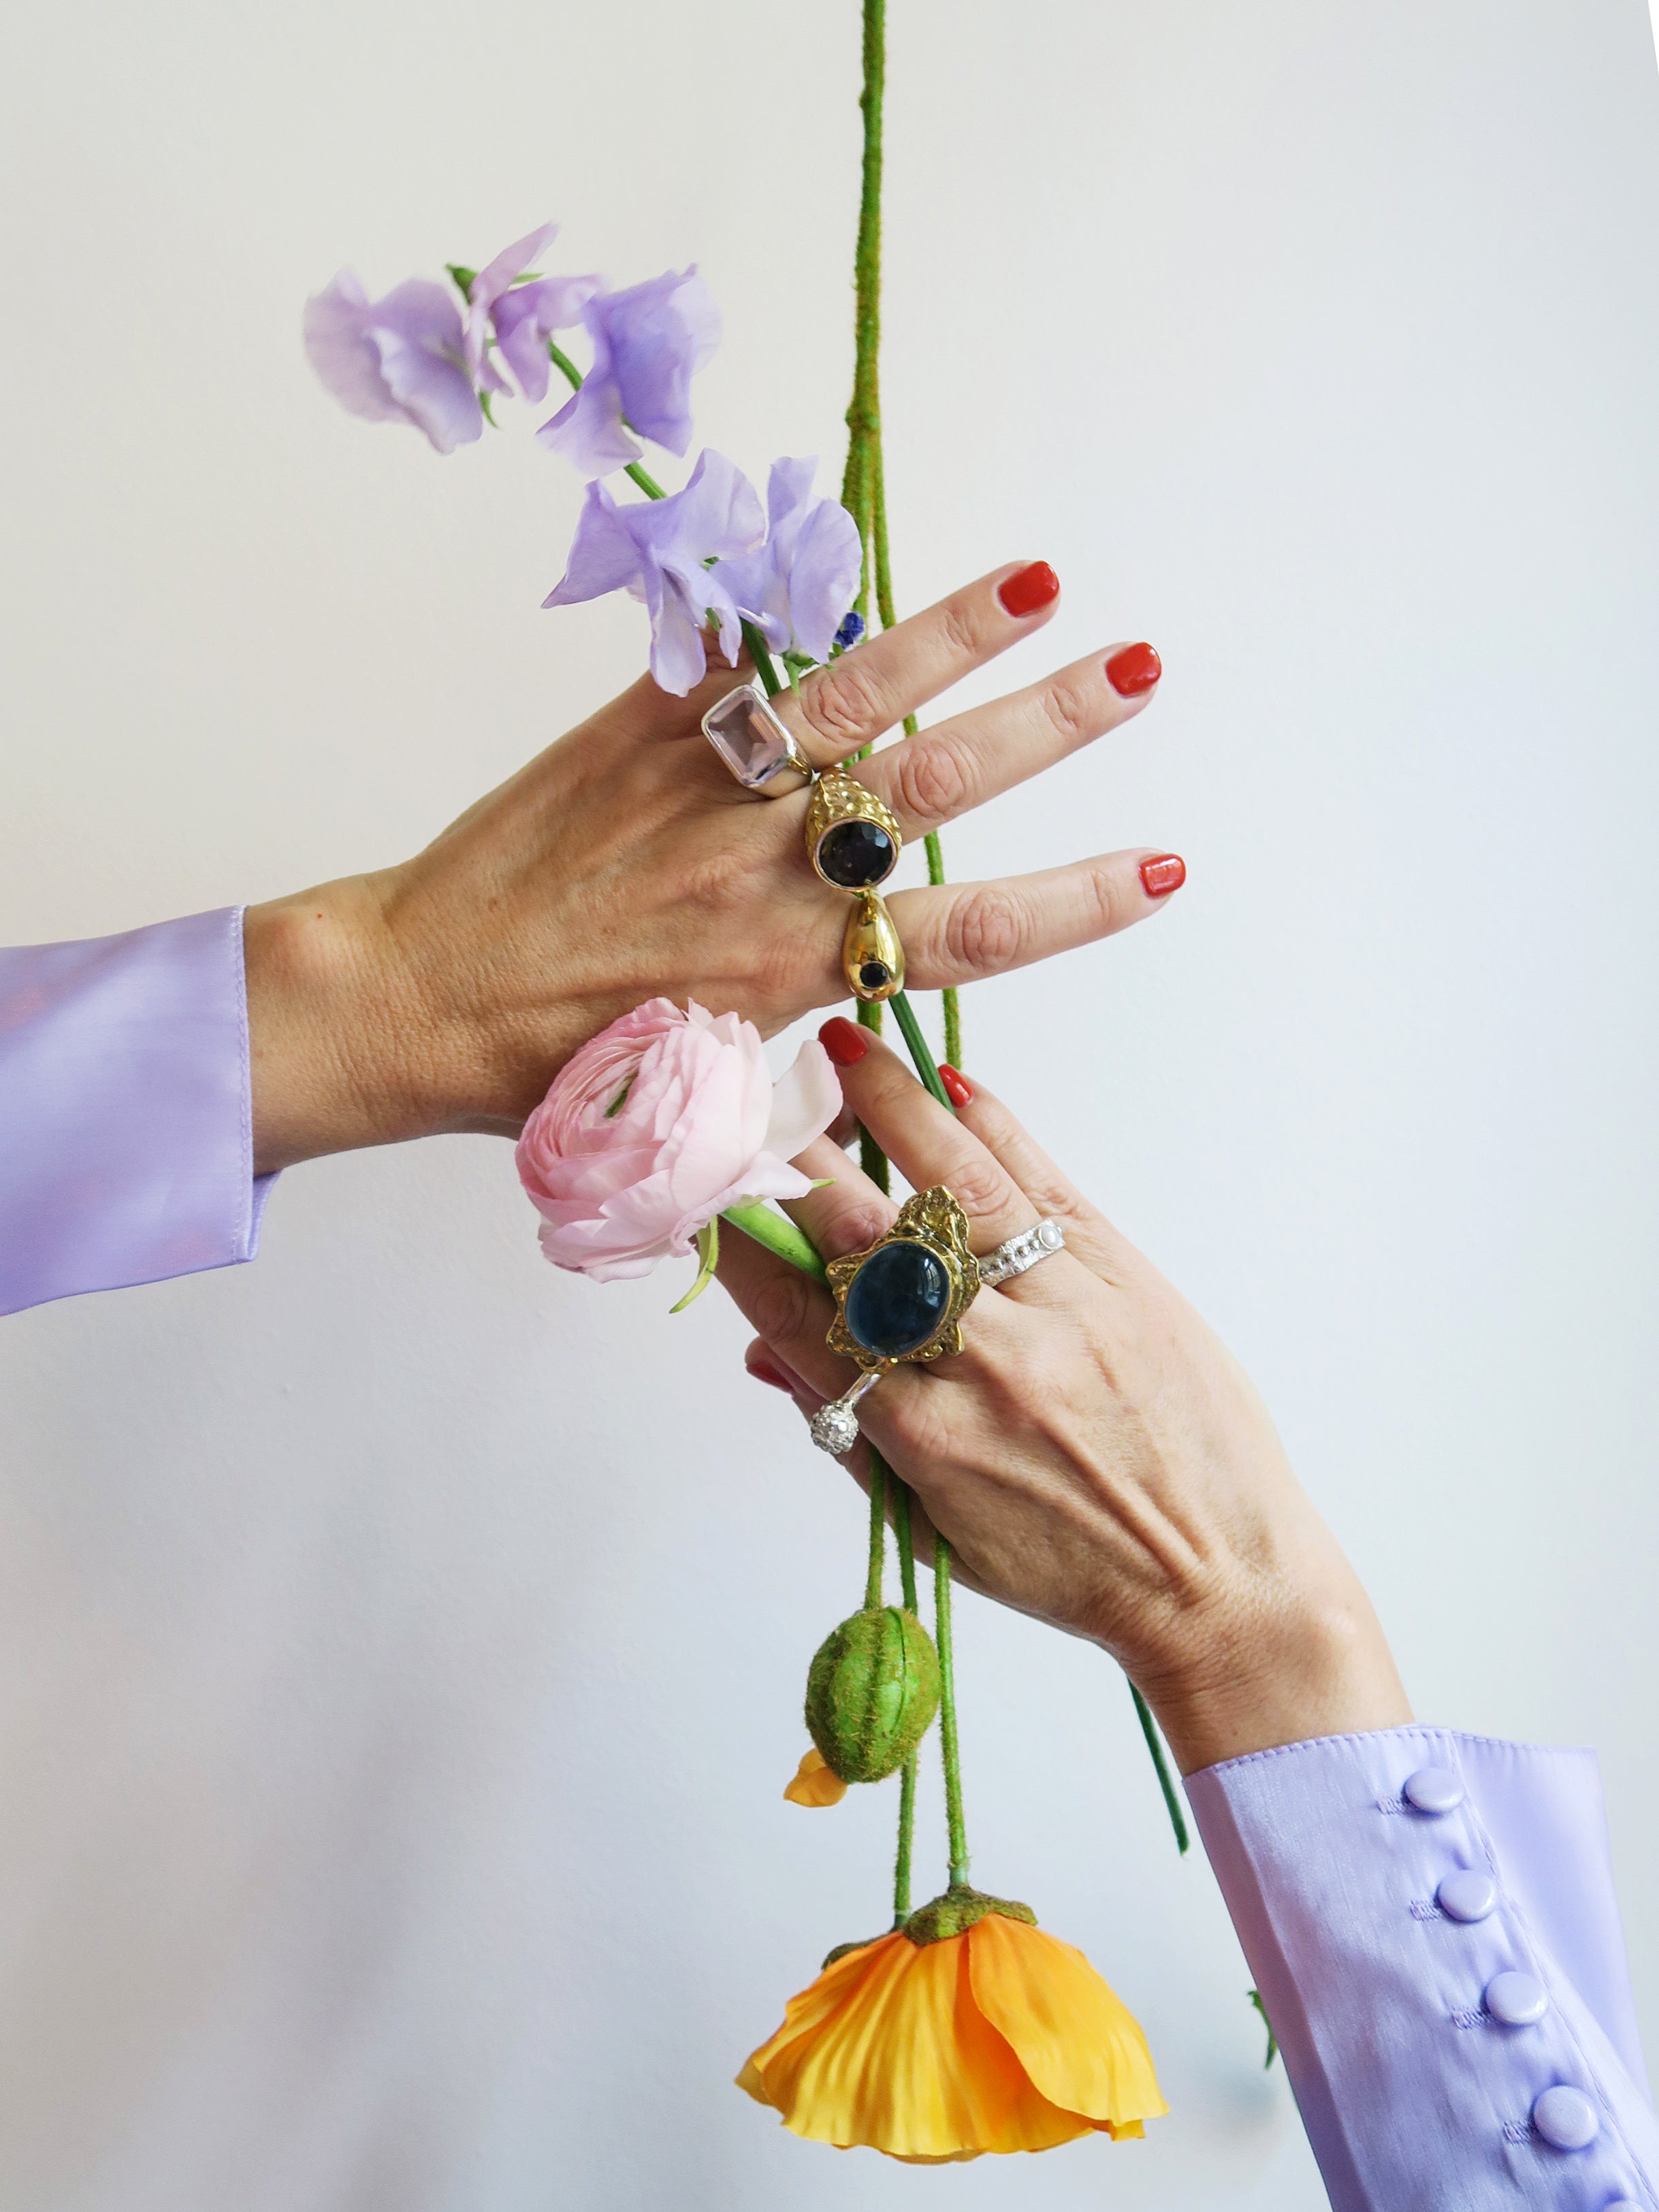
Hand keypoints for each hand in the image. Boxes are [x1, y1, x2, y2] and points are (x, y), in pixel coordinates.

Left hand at [244, 563, 1174, 1172]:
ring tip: (1038, 580)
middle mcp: (763, 874)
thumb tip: (866, 1049)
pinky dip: (782, 604)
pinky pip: (721, 657)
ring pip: (845, 702)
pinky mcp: (631, 733)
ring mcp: (699, 790)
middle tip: (1142, 667)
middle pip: (937, 793)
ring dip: (949, 636)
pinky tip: (842, 544)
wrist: (416, 1001)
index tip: (1166, 868)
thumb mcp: (699, 1099)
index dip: (1079, 903)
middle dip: (1052, 727)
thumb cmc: (552, 1071)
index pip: (972, 935)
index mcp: (792, 974)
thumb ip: (796, 1062)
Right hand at [717, 1024, 1411, 1774]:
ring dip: (893, 1109)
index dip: (744, 1252)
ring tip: (844, 1050)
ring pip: (958, 1187)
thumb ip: (853, 1439)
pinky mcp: (1124, 1277)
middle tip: (757, 1100)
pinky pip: (1048, 1184)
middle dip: (800, 1164)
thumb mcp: (939, 1533)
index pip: (802, 1321)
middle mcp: (988, 1365)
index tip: (708, 1196)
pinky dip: (998, 1127)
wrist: (1225, 1581)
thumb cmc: (1076, 1569)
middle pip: (867, 1240)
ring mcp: (1062, 1312)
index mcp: (925, 1437)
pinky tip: (953, 1086)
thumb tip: (769, 1356)